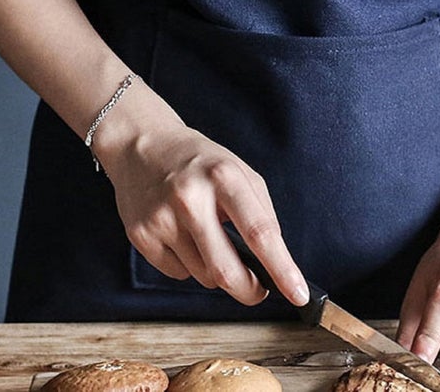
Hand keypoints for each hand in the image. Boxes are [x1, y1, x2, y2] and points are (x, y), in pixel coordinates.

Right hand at [93, 83, 308, 308]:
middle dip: (249, 291)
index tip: (299, 294)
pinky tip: (182, 235)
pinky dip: (188, 265)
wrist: (142, 145)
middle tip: (259, 290)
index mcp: (224, 177)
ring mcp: (162, 218)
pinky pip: (177, 274)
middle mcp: (191, 198)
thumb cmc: (198, 161)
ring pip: (204, 277)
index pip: (259, 232)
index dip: (282, 268)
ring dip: (216, 271)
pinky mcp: (140, 235)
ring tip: (208, 237)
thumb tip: (274, 260)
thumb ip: (261, 211)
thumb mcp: (238, 170)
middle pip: (227, 271)